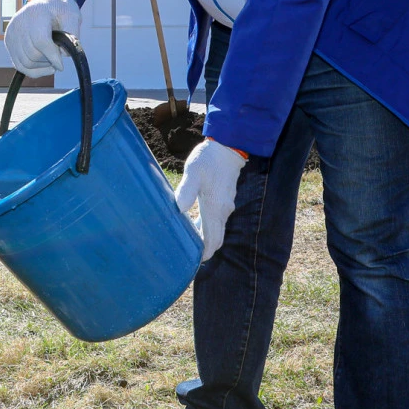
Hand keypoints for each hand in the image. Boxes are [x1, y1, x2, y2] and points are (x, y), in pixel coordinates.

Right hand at [4, 0, 79, 77]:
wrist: (45, 1)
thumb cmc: (60, 9)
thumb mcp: (73, 16)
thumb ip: (73, 33)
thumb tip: (63, 54)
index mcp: (36, 14)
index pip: (40, 41)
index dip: (52, 56)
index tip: (61, 65)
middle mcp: (19, 23)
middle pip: (32, 54)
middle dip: (48, 61)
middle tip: (58, 57)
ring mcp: (11, 33)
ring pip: (25, 63)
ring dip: (41, 67)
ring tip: (52, 59)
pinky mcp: (9, 41)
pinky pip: (19, 65)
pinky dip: (32, 70)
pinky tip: (44, 66)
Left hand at [176, 139, 247, 261]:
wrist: (229, 146)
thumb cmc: (209, 159)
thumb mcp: (194, 173)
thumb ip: (186, 191)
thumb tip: (179, 209)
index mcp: (214, 208)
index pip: (211, 240)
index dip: (203, 254)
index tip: (193, 262)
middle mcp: (223, 211)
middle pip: (216, 239)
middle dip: (205, 249)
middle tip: (190, 256)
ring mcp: (226, 205)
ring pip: (217, 229)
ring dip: (206, 238)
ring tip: (189, 241)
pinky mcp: (225, 199)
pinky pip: (218, 220)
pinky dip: (208, 227)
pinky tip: (195, 223)